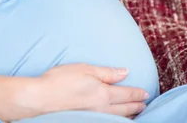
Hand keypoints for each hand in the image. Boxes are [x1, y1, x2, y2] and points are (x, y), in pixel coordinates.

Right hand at [33, 63, 148, 117]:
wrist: (40, 99)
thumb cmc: (60, 81)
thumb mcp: (85, 69)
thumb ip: (107, 72)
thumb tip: (125, 72)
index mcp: (104, 93)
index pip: (127, 94)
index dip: (138, 94)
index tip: (146, 94)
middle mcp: (101, 108)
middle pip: (125, 109)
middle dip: (136, 106)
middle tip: (145, 105)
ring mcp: (93, 117)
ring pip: (117, 118)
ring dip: (128, 116)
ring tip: (135, 114)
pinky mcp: (84, 120)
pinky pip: (106, 121)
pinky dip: (115, 120)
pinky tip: (114, 119)